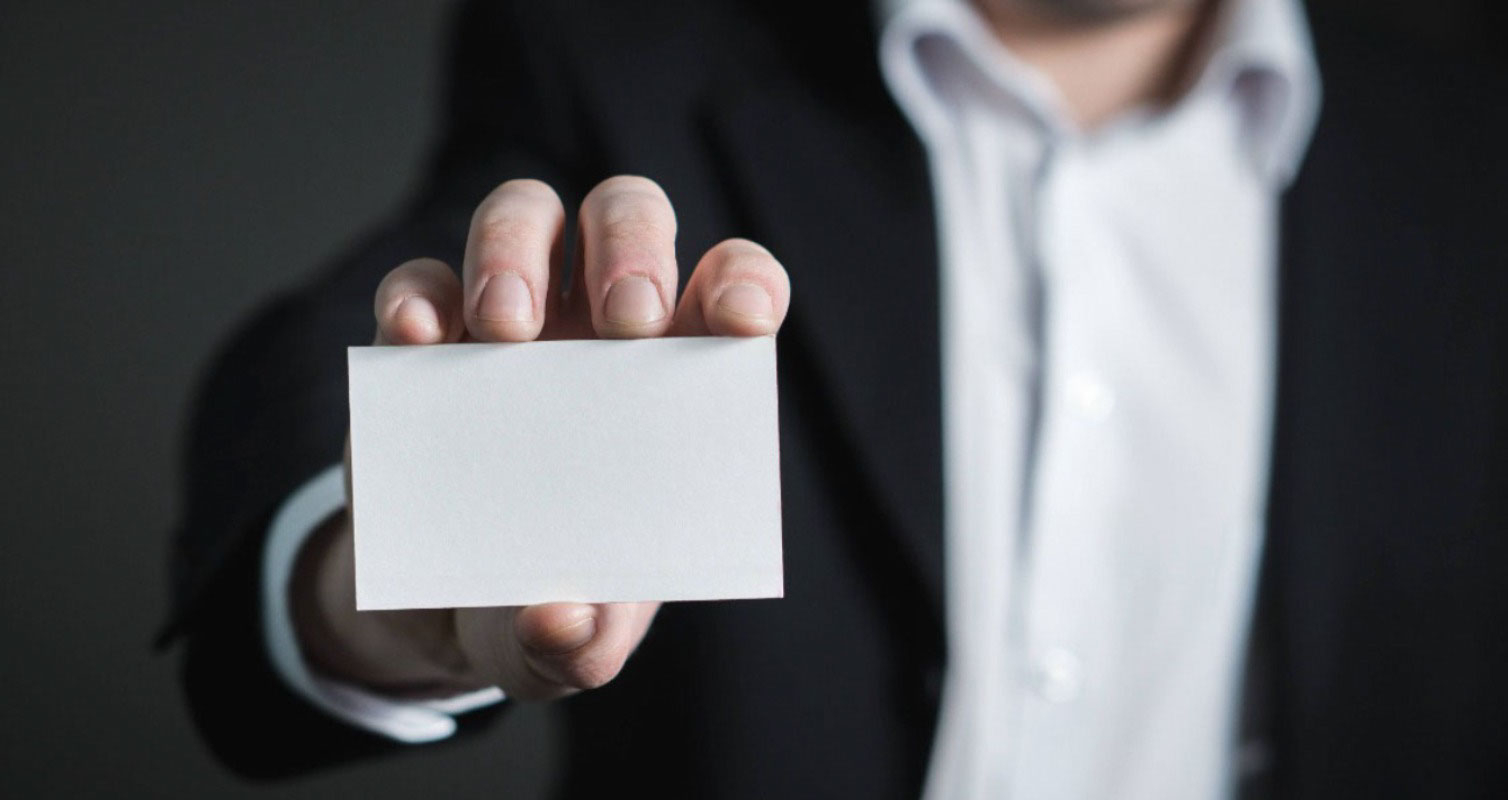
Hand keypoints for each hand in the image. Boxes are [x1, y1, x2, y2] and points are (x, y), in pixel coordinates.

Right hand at [290, 176, 790, 700]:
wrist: (450, 611)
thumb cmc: (549, 603)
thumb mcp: (573, 643)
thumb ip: (584, 643)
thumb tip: (564, 620)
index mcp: (676, 378)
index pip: (732, 288)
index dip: (745, 282)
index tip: (742, 321)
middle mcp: (599, 327)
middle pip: (627, 216)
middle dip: (632, 248)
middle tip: (625, 323)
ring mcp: (510, 321)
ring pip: (525, 215)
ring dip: (517, 249)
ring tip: (509, 330)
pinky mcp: (424, 340)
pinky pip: (421, 282)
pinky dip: (418, 295)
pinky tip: (420, 338)